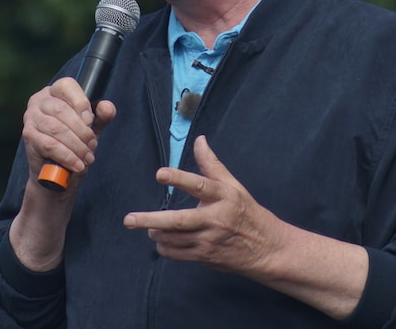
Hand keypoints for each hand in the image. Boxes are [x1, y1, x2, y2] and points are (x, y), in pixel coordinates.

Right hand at [21, 77, 115, 187]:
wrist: (56, 171)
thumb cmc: (74, 142)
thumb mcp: (91, 127)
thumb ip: (102, 115)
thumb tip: (106, 106)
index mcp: (54, 92)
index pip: (66, 86)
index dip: (81, 103)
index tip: (91, 122)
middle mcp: (39, 101)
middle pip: (62, 110)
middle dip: (82, 131)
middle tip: (92, 145)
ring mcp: (30, 118)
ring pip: (57, 129)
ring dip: (76, 146)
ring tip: (87, 157)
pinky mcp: (28, 136)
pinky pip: (50, 145)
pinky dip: (67, 156)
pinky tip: (77, 164)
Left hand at [123, 135, 283, 275]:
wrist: (266, 248)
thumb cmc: (247, 212)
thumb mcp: (234, 185)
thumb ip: (212, 164)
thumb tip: (199, 140)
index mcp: (224, 197)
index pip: (200, 185)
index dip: (179, 179)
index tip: (159, 174)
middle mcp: (216, 219)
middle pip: (179, 221)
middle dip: (152, 220)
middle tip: (129, 219)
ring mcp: (209, 240)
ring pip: (175, 239)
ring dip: (156, 232)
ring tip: (147, 226)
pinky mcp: (206, 256)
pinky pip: (178, 254)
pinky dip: (165, 248)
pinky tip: (160, 241)